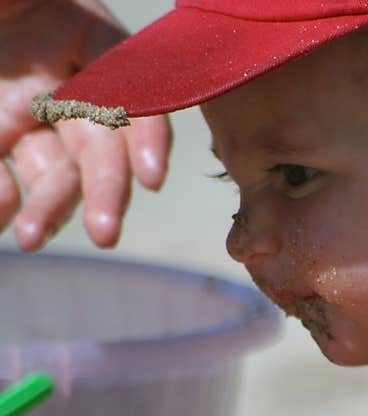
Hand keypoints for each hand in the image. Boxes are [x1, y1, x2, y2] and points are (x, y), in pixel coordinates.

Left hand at [0, 0, 171, 250]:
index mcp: (79, 34)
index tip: (152, 177)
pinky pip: (7, 178)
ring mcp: (25, 113)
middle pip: (100, 146)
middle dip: (107, 191)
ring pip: (57, 173)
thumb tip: (78, 83)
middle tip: (104, 234)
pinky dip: (5, 202)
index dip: (148, 134)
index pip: (131, 86)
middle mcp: (63, 84)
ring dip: (52, 209)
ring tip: (30, 239)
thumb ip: (28, 7)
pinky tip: (1, 217)